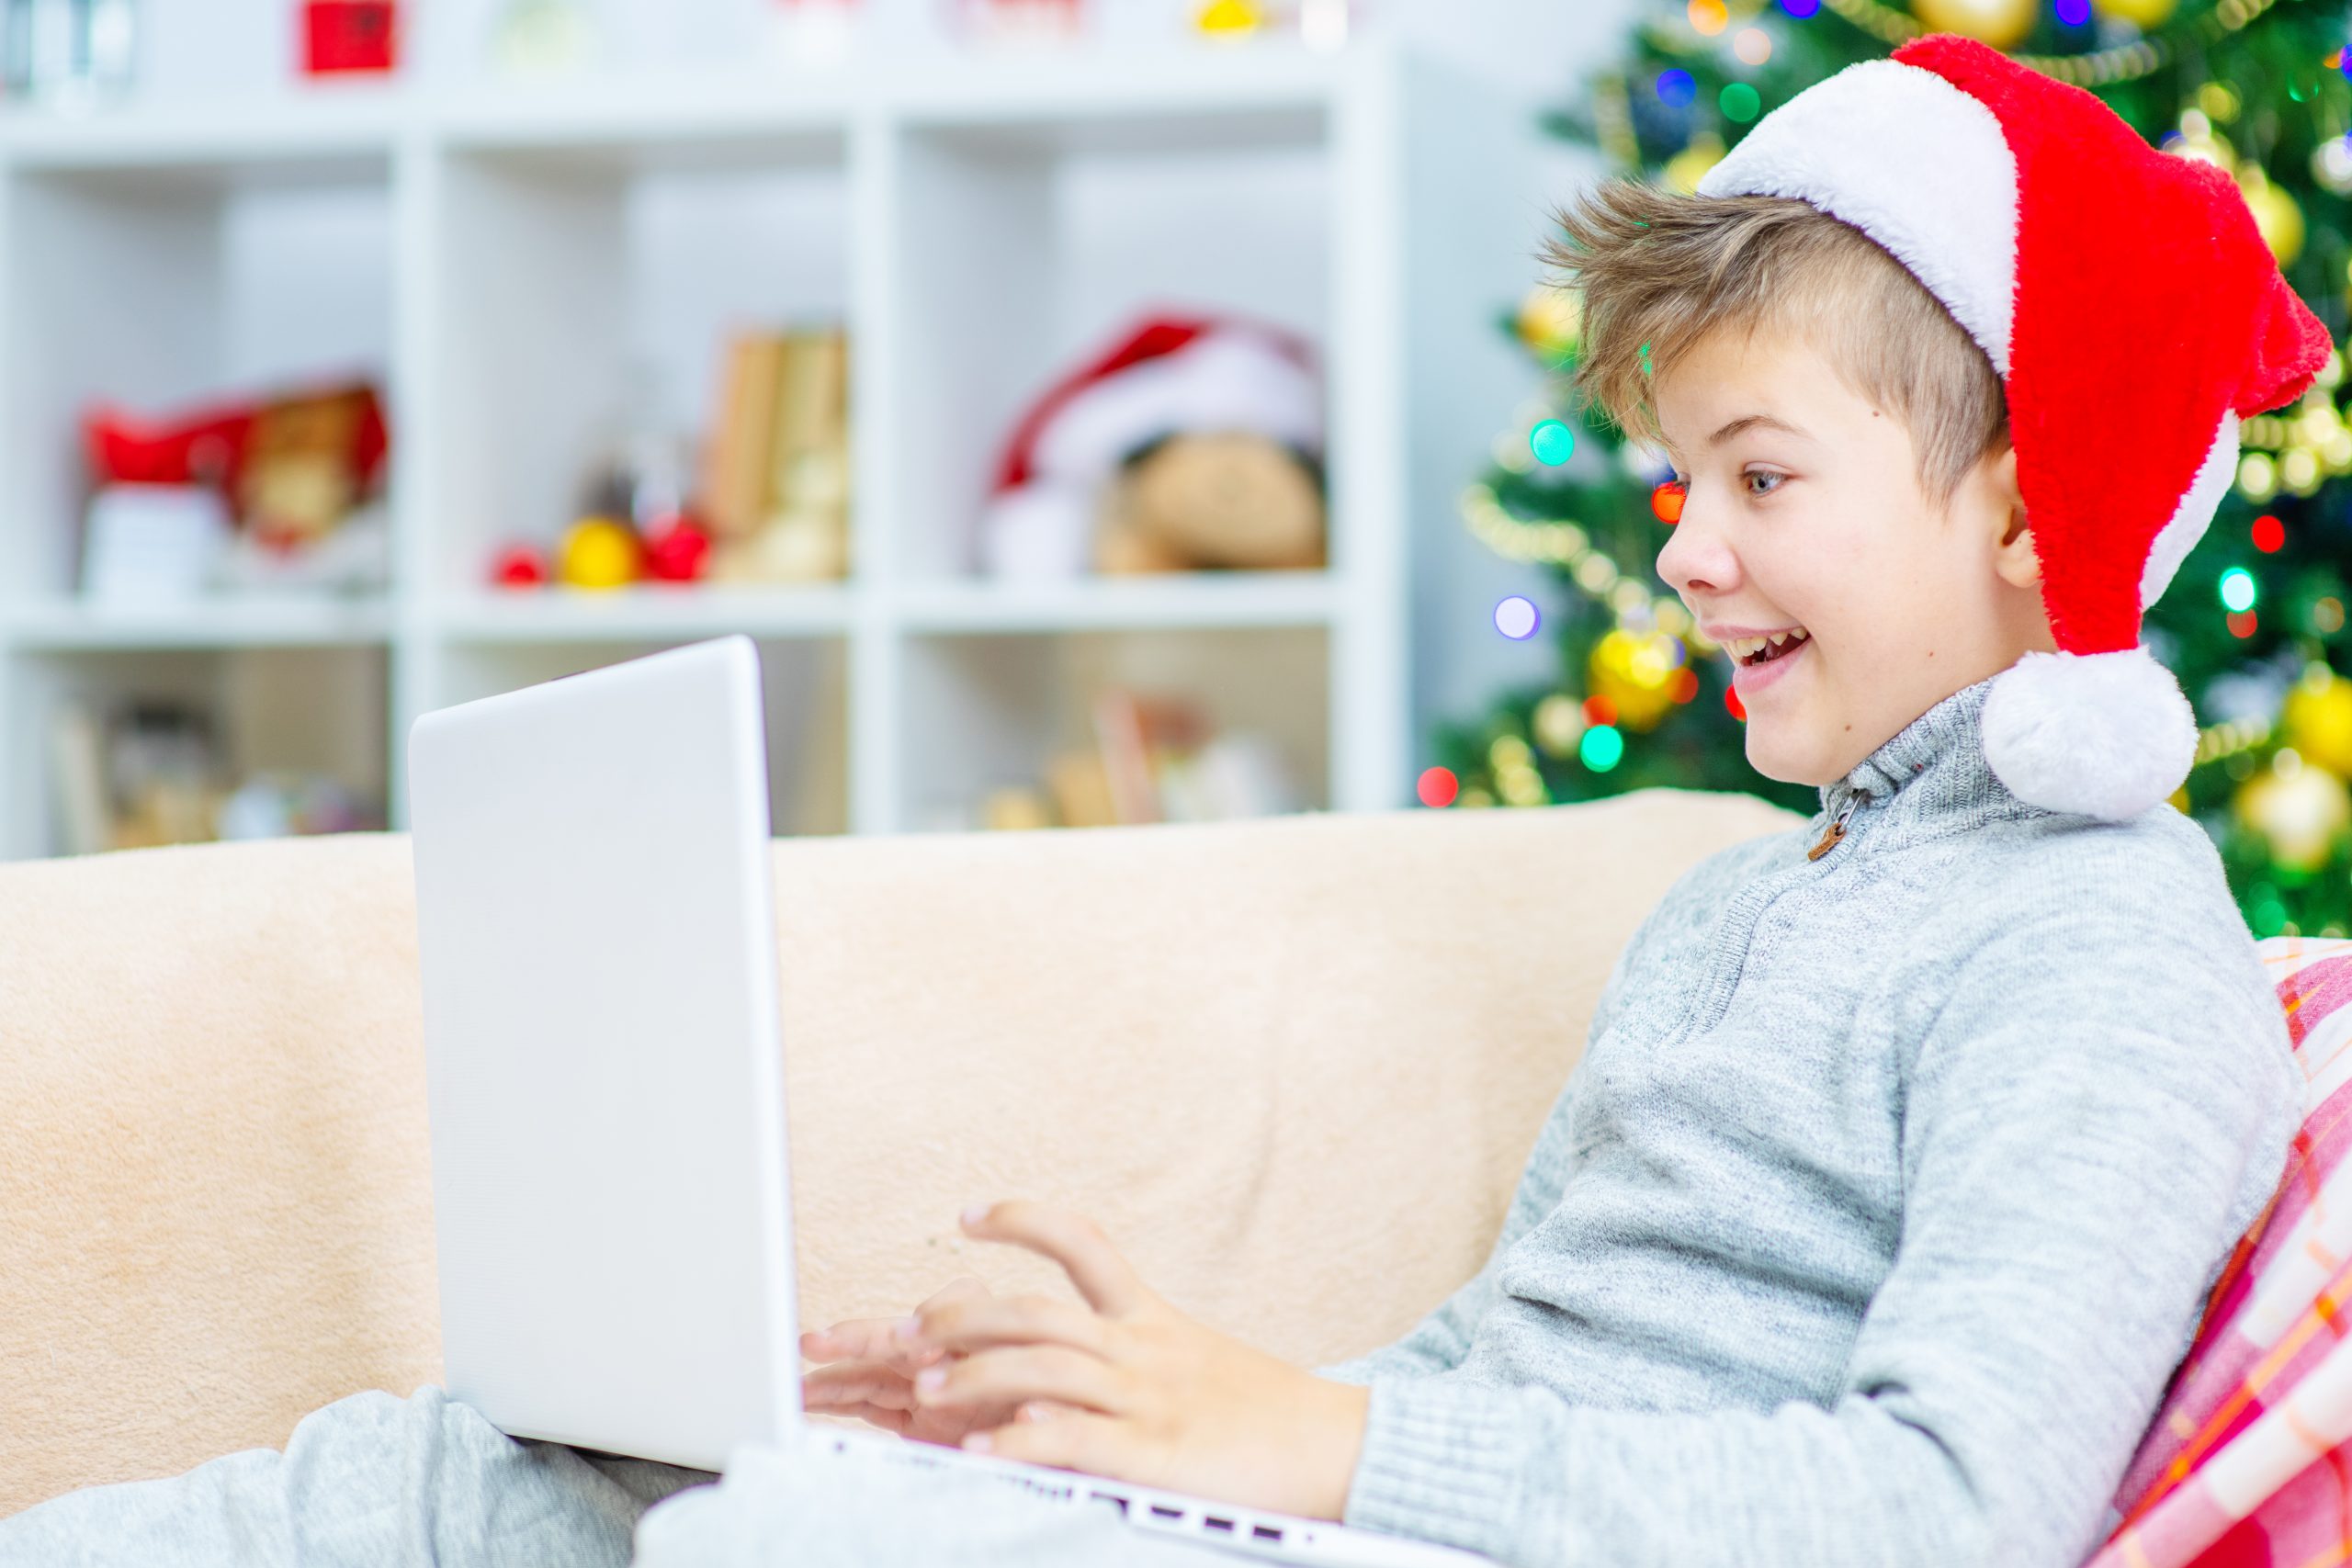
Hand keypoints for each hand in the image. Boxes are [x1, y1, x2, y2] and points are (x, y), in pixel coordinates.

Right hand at [801, 1277, 1066, 1446]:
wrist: (1083, 1483)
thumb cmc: (1082, 1452)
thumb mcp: (1077, 1440)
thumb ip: (1057, 1424)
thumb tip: (1034, 1412)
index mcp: (1012, 1352)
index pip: (970, 1312)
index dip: (939, 1322)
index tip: (920, 1351)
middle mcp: (971, 1362)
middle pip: (911, 1335)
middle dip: (867, 1335)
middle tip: (826, 1341)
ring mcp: (942, 1390)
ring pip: (881, 1367)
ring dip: (841, 1364)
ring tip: (801, 1366)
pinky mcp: (924, 1421)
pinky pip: (875, 1401)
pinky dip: (840, 1397)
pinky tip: (807, 1395)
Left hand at [899, 1200, 1371, 1521]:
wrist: (1342, 1448)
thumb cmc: (1268, 1412)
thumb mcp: (1198, 1361)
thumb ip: (1136, 1354)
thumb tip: (1057, 1363)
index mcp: (1153, 1320)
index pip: (1082, 1244)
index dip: (1023, 1221)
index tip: (969, 1214)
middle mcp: (1143, 1350)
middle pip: (1037, 1310)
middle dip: (963, 1314)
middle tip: (905, 1327)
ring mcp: (1149, 1400)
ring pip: (1045, 1365)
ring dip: (973, 1372)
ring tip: (921, 1389)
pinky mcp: (1158, 1456)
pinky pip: (1077, 1439)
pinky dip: (1021, 1438)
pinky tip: (979, 1448)